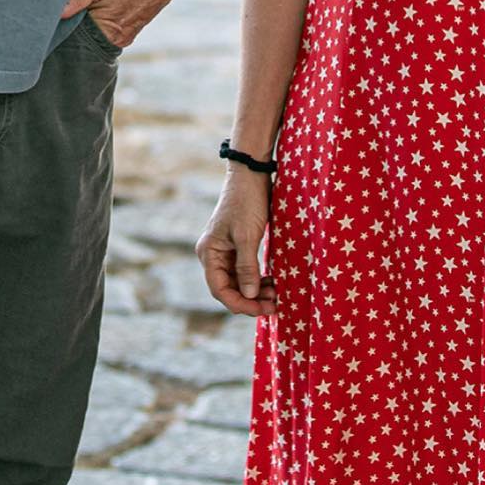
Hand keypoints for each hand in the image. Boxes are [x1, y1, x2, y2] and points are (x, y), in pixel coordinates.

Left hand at [60, 0, 186, 47]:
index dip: (65, 24)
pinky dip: (107, 5)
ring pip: (101, 23)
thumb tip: (58, 13)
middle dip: (78, 17)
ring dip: (93, 9)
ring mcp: (132, 27)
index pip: (77, 38)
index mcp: (112, 32)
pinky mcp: (138, 16)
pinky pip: (114, 15)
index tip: (54, 10)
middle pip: (89, 32)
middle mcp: (123, 36)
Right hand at [196, 170, 275, 316]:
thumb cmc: (246, 202)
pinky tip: (272, 282)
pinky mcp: (238, 246)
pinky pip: (246, 270)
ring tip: (276, 295)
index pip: (220, 290)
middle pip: (230, 288)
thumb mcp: (247, 236)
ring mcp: (226, 250)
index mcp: (208, 252)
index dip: (240, 304)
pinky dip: (258, 279)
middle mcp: (214, 254)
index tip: (262, 309)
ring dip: (256, 291)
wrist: (252, 174)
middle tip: (275, 305)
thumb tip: (249, 296)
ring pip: (239, 281)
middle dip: (251, 299)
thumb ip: (247, 267)